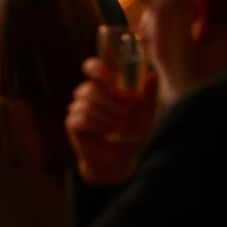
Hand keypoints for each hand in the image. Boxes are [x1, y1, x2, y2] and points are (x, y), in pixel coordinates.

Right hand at [65, 58, 157, 185]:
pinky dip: (98, 127)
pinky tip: (106, 134)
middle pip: (90, 89)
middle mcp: (87, 94)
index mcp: (104, 86)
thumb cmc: (132, 133)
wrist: (120, 159)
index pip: (92, 67)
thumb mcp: (145, 114)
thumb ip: (148, 94)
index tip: (111, 78)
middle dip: (110, 104)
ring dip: (107, 118)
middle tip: (125, 115)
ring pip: (87, 105)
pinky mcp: (72, 123)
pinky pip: (82, 119)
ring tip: (119, 128)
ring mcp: (77, 108)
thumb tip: (154, 74)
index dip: (97, 68)